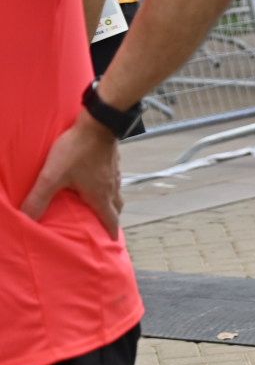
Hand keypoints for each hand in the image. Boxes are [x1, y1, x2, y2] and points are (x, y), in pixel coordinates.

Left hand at [21, 113, 122, 237]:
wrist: (98, 122)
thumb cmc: (76, 151)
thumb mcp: (52, 176)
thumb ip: (39, 198)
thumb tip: (26, 220)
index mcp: (100, 195)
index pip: (109, 219)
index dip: (110, 232)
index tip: (113, 241)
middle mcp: (111, 186)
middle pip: (117, 207)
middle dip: (112, 217)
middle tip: (105, 222)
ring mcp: (114, 172)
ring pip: (117, 192)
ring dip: (111, 200)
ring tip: (102, 202)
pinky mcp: (113, 159)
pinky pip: (114, 178)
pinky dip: (109, 184)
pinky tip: (99, 177)